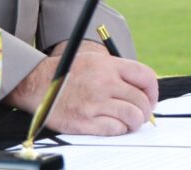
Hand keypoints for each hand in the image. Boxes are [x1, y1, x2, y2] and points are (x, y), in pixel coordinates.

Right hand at [5, 52, 158, 134]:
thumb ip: (119, 72)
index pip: (146, 76)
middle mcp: (104, 82)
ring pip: (133, 116)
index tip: (150, 99)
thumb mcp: (95, 61)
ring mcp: (95, 102)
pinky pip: (115, 129)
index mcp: (109, 65)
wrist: (38, 84)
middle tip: (140, 115)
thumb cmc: (69, 74)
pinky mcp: (85, 121)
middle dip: (145, 111)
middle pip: (142, 100)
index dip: (153, 91)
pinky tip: (114, 125)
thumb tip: (143, 89)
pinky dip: (119, 130)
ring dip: (135, 122)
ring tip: (129, 122)